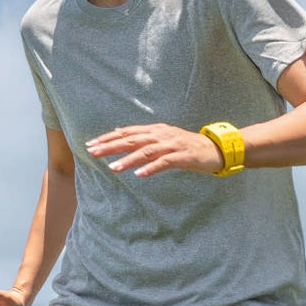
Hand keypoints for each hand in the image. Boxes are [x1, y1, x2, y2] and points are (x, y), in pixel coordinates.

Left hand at [85, 123, 223, 179]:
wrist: (215, 149)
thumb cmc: (187, 147)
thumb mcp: (163, 140)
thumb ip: (144, 139)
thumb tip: (120, 134)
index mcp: (155, 130)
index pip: (126, 132)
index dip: (108, 138)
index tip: (91, 145)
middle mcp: (160, 134)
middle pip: (131, 139)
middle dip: (111, 146)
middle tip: (93, 153)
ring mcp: (171, 145)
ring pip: (145, 151)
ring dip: (128, 159)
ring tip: (113, 168)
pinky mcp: (182, 156)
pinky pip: (164, 162)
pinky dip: (151, 168)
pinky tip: (140, 175)